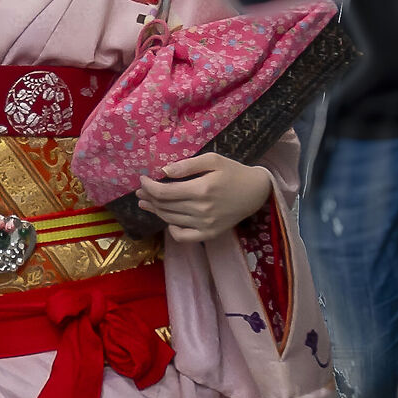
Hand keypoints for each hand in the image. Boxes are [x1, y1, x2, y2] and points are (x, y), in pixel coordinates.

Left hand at [133, 151, 274, 242]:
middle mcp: (202, 209)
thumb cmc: (233, 172)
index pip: (164, 192)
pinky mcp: (210, 234)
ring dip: (155, 211)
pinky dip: (172, 230)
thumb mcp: (213, 160)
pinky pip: (183, 237)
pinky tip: (168, 220)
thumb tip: (164, 171)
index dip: (148, 186)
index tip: (142, 179)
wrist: (256, 191)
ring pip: (170, 219)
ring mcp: (205, 224)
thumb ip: (188, 165)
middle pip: (164, 206)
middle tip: (141, 191)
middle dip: (149, 197)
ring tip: (146, 203)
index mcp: (201, 189)